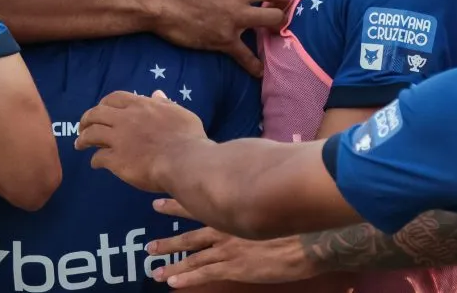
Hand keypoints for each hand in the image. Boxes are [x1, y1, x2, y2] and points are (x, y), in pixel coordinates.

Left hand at [75, 91, 206, 192]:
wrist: (185, 162)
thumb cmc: (188, 138)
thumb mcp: (180, 113)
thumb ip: (165, 104)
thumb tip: (156, 93)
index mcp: (141, 106)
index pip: (114, 98)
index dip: (104, 103)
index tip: (101, 110)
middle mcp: (125, 119)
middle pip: (96, 113)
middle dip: (86, 119)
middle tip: (82, 126)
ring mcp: (118, 139)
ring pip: (91, 134)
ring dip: (83, 138)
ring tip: (79, 144)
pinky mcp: (116, 160)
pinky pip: (98, 158)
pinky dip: (95, 160)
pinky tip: (95, 164)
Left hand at [148, 199, 319, 286]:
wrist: (306, 237)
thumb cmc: (292, 216)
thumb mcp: (266, 195)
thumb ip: (250, 191)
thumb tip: (246, 174)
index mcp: (229, 211)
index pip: (195, 205)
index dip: (175, 205)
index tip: (156, 203)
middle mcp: (223, 229)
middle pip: (189, 237)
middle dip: (168, 242)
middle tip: (150, 246)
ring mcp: (227, 250)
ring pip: (192, 259)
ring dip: (172, 265)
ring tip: (155, 270)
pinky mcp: (235, 268)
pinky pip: (205, 275)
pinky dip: (187, 279)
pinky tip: (173, 283)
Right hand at [152, 0, 288, 76]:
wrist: (156, 4)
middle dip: (281, 0)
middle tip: (274, 7)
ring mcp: (235, 17)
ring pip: (274, 20)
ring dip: (275, 26)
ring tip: (270, 32)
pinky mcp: (226, 39)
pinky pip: (247, 55)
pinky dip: (253, 65)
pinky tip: (258, 71)